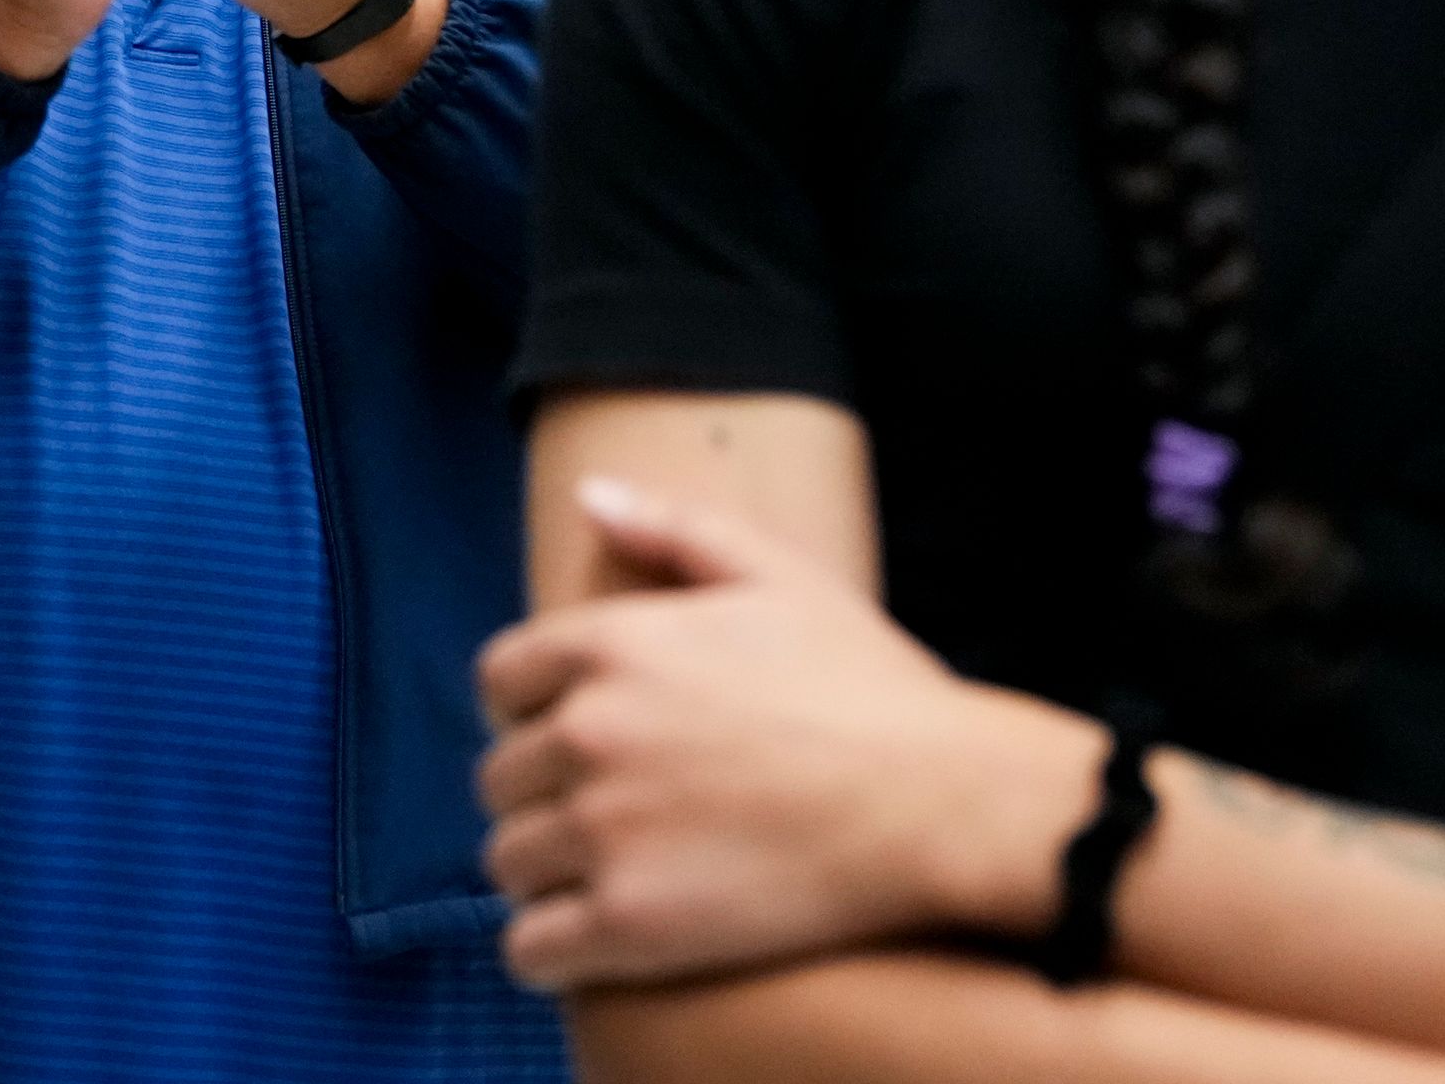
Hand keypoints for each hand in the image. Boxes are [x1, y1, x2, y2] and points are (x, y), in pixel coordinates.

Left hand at [476, 477, 1093, 994]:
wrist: (944, 804)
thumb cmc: (871, 689)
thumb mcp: (780, 577)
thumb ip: (674, 529)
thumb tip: (592, 494)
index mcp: (612, 643)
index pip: (501, 680)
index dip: (535, 711)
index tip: (581, 739)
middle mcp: (589, 730)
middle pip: (501, 776)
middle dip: (545, 796)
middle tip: (610, 817)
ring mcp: (605, 830)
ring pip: (510, 861)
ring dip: (548, 873)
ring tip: (609, 879)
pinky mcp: (631, 925)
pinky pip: (533, 948)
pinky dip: (554, 950)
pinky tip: (600, 942)